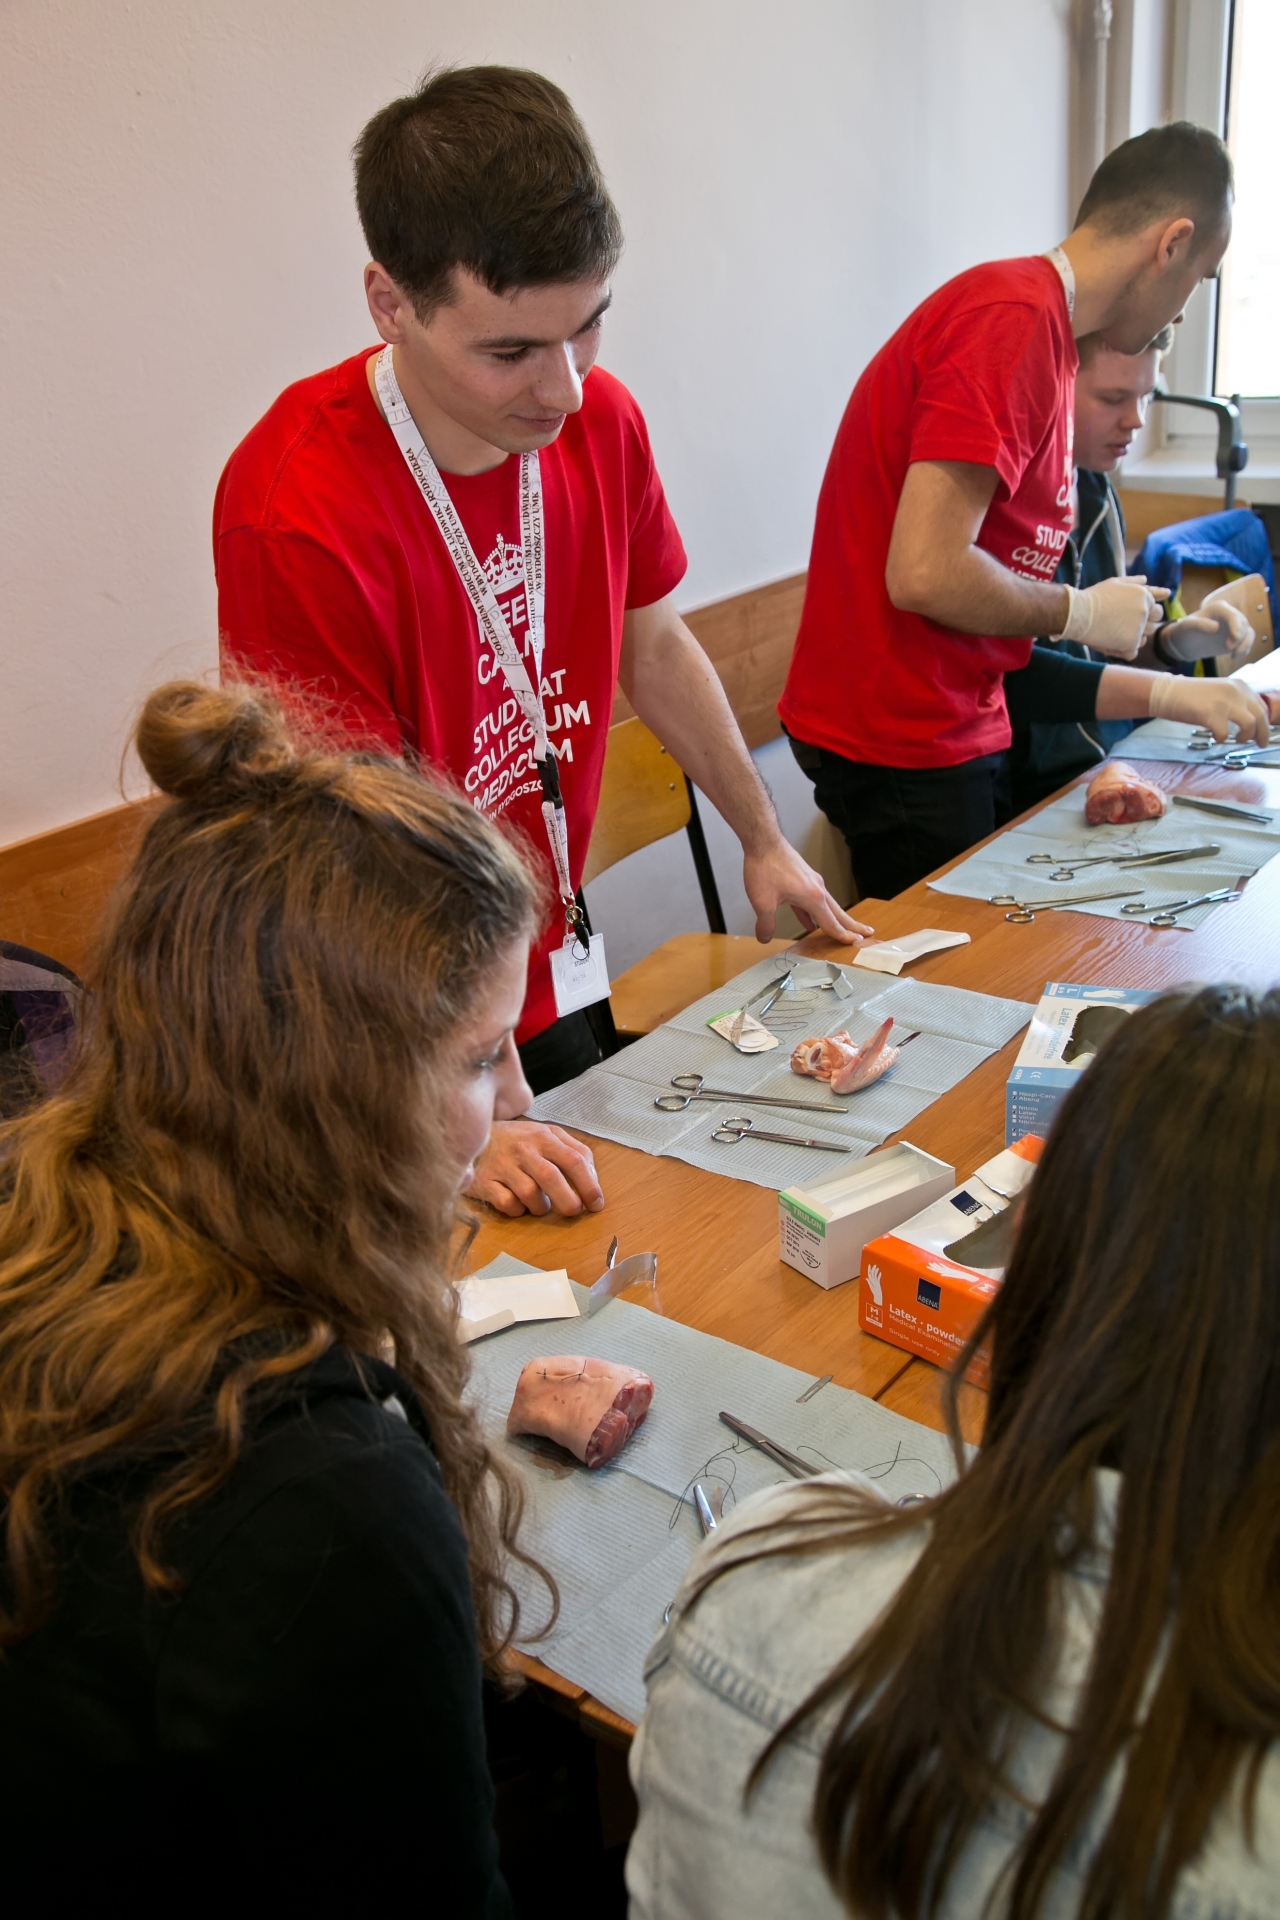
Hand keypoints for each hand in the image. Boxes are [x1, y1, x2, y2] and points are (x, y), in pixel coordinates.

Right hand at [466, 1119, 604, 1218]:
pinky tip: (518, 1204)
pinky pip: (508, 1204)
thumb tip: (593, 1178)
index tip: (597, 1203)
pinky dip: (518, 1210)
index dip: (589, 1185)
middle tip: (574, 1212)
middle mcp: (523, 1149)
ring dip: (541, 1207)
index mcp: (544, 1136)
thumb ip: (572, 1151)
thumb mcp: (545, 1135)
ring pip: (530, 1194)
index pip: (574, 1159)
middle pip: (552, 1178)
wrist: (470, 1135)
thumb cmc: (516, 1141)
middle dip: (569, 1201)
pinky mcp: (484, 1181)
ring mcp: (503, 1165)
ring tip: (540, 1205)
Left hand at [743, 839, 874, 942]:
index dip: (842, 936)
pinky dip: (814, 912)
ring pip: (827, 905)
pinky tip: (809, 922)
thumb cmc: (765, 867)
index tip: (855, 943)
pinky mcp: (803, 878)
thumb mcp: (762, 902)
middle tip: (867, 933)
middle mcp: (818, 889)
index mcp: (813, 897)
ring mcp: (811, 882)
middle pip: (838, 912)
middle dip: (852, 925)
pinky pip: (813, 900)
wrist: (764, 840)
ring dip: (835, 918)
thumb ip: (766, 924)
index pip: (831, 923)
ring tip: (842, 928)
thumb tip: (765, 937)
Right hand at [1058, 575, 1168, 658]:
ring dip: (1132, 638)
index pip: (1156, 609)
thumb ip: (1134, 582)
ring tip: (1113, 633)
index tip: (1125, 614)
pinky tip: (1110, 643)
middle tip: (1120, 624)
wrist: (1078, 613)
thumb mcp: (1115, 583)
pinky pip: (1132, 653)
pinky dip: (1123, 651)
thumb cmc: (1094, 597)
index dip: (1142, 613)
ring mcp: (1139, 627)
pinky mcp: (1131, 643)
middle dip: (1142, 625)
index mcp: (1144, 596)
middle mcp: (1145, 611)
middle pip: (1154, 624)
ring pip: (1144, 639)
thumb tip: (1146, 580)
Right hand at [1147, 672, 1271, 744]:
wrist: (1167, 692)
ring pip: (1250, 724)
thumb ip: (1235, 701)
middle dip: (1262, 734)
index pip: (1261, 706)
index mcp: (1239, 685)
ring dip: (1246, 736)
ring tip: (1238, 740)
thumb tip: (1249, 720)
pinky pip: (1225, 733)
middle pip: (1260, 716)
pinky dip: (1221, 738)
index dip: (1264, 722)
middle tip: (1260, 744)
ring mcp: (1224, 702)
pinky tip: (1215, 736)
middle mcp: (1235, 691)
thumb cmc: (1190, 696)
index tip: (1262, 732)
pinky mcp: (1211, 714)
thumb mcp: (1219, 692)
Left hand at [1162, 583, 1255, 667]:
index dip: (1236, 627)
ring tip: (1234, 656)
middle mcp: (1229, 614)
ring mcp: (1234, 626)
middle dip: (1239, 637)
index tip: (1234, 640)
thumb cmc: (1184, 631)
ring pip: (1249, 633)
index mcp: (1219, 608)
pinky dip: (1245, 650)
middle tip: (1228, 649)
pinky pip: (1247, 642)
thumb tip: (1217, 627)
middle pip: (1243, 624)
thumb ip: (1199, 625)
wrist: (1185, 642)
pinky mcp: (1236, 637)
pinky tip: (1234, 658)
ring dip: (1245, 645)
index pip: (1233, 616)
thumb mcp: (1187, 626)